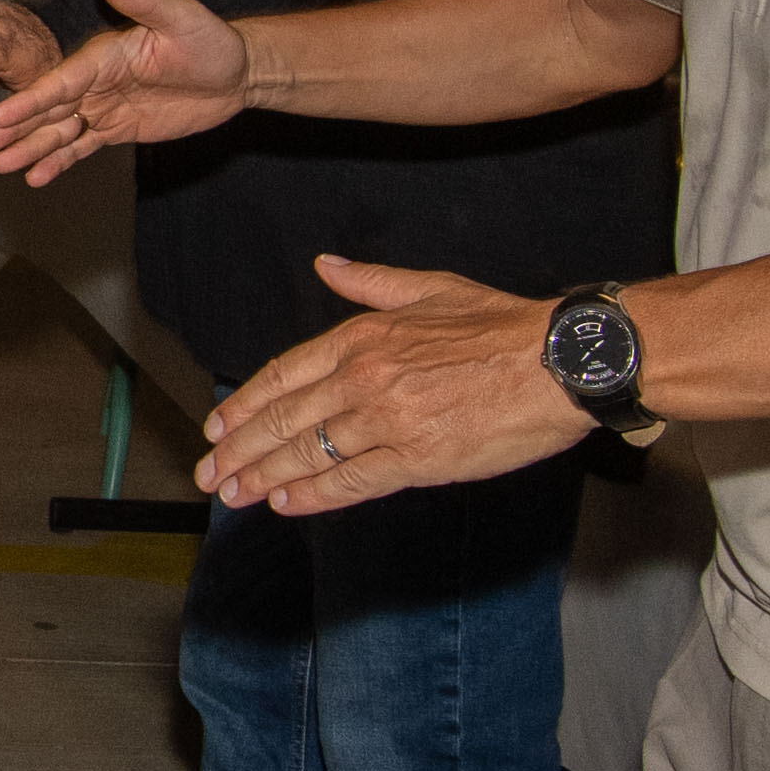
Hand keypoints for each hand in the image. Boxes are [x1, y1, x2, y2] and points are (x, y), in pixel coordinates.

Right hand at [0, 0, 251, 177]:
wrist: (236, 74)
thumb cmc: (210, 39)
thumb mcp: (181, 17)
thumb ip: (144, 1)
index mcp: (103, 55)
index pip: (60, 81)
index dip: (30, 101)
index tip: (0, 116)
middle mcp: (95, 81)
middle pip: (48, 109)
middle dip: (13, 128)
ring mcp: (103, 106)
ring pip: (57, 130)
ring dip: (28, 147)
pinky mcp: (117, 128)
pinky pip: (82, 147)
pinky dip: (57, 161)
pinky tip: (34, 176)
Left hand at [197, 258, 584, 513]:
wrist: (560, 362)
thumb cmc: (504, 326)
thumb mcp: (432, 288)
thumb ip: (370, 284)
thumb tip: (325, 265)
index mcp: (364, 336)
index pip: (282, 376)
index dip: (244, 406)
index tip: (217, 427)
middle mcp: (364, 378)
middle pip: (283, 420)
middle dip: (238, 452)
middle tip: (209, 475)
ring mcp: (388, 420)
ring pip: (308, 454)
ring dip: (263, 478)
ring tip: (233, 495)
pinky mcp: (418, 458)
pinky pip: (351, 482)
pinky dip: (313, 496)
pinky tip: (286, 505)